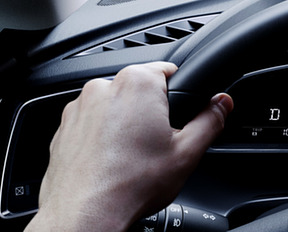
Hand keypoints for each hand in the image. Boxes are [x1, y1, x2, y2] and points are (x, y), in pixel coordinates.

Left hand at [26, 62, 232, 231]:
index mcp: (137, 82)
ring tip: (131, 159)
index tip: (178, 120)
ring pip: (114, 107)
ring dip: (124, 125)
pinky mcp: (64, 127)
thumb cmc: (130, 185)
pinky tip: (111, 163)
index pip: (169, 71)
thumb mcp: (186, 153)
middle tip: (157, 146)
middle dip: (150, 113)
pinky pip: (91, 124)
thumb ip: (211, 121)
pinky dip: (101, 138)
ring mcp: (79, 107)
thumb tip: (223, 104)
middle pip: (140, 91)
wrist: (85, 216)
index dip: (180, 97)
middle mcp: (103, 86)